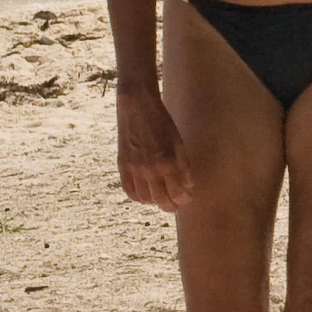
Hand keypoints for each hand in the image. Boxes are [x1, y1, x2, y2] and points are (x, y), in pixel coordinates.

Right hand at [117, 83, 192, 211]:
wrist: (136, 106)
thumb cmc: (161, 121)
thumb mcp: (178, 141)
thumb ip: (184, 165)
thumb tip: (188, 185)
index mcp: (167, 162)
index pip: (177, 194)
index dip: (184, 200)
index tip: (188, 199)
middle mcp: (149, 169)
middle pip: (161, 200)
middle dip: (171, 206)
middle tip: (176, 205)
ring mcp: (134, 169)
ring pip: (144, 198)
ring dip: (155, 202)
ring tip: (162, 199)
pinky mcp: (122, 165)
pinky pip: (129, 190)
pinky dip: (137, 197)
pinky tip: (145, 195)